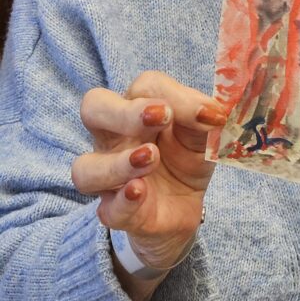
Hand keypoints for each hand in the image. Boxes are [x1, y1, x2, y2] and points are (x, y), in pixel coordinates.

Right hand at [72, 71, 226, 270]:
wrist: (186, 206)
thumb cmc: (186, 157)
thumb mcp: (203, 135)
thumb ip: (204, 119)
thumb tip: (212, 113)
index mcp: (137, 110)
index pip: (142, 87)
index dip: (171, 93)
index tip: (203, 111)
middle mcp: (114, 139)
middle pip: (94, 109)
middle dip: (124, 112)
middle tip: (159, 116)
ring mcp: (110, 178)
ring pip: (86, 167)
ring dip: (118, 162)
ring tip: (150, 158)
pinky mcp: (117, 213)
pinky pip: (108, 209)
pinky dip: (123, 200)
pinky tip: (140, 191)